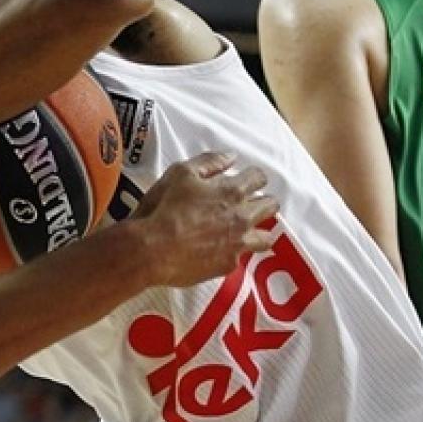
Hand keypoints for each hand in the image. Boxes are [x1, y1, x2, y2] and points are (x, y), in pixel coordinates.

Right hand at [128, 151, 279, 286]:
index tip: (248, 180)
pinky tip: (220, 251)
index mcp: (232, 191)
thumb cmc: (163, 208)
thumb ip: (209, 162)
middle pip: (270, 206)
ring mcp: (238, 243)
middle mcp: (241, 217)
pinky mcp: (228, 264)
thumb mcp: (181, 173)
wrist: (152, 249)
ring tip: (245, 231)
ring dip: (259, 231)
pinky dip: (234, 252)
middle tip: (250, 204)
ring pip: (266, 237)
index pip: (259, 178)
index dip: (254, 177)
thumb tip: (230, 157)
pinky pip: (241, 257)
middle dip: (264, 202)